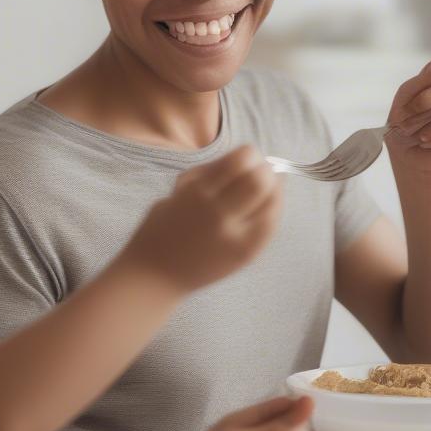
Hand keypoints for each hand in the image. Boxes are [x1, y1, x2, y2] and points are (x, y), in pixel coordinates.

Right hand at [122, 146, 282, 294]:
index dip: (251, 154)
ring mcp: (235, 236)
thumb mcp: (179, 190)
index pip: (240, 161)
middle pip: (260, 180)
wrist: (155, 276)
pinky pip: (271, 225)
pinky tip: (266, 208)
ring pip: (272, 203)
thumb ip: (211, 174)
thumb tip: (248, 160)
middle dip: (266, 170)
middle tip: (263, 171)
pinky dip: (274, 210)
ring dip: (275, 189)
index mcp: (198, 192)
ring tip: (268, 189)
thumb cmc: (162, 229)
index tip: (249, 157)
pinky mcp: (246, 254)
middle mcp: (218, 212)